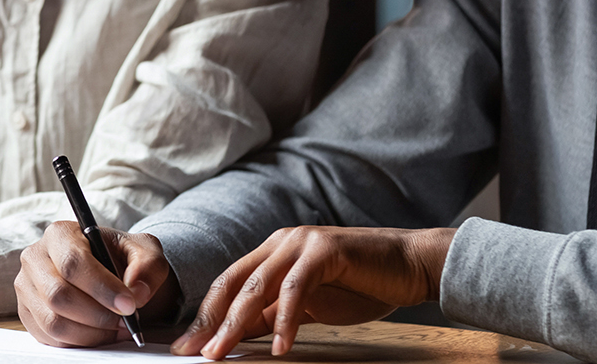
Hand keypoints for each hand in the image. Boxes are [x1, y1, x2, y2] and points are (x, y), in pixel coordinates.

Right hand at [16, 221, 180, 347]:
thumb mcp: (145, 252)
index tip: (129, 305)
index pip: (73, 263)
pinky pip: (49, 338)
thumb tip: (136, 293)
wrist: (108, 271)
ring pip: (53, 322)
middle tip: (125, 322)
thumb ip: (148, 266)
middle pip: (59, 296)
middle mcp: (35, 258)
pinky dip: (79, 342)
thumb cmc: (122, 258)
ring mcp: (26, 287)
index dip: (102, 288)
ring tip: (115, 328)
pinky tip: (99, 333)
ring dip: (90, 334)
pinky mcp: (27, 313)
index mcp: (60, 234)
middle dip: (97, 316)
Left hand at [171, 226, 455, 359]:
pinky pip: (295, 289)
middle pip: (233, 284)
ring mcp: (302, 243)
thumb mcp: (309, 305)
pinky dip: (284, 321)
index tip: (187, 347)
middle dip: (210, 322)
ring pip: (257, 286)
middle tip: (193, 353)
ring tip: (221, 353)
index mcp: (273, 252)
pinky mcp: (325, 251)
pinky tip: (280, 347)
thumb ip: (273, 315)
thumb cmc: (361, 285)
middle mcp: (281, 242)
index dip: (205, 316)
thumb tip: (238, 337)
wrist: (410, 265)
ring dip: (235, 324)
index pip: (228, 284)